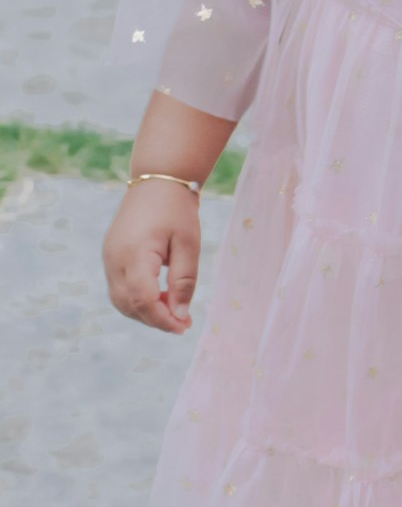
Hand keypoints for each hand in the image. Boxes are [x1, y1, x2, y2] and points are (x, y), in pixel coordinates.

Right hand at [102, 180, 200, 334]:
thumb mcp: (188, 244)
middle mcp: (115, 260)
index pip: (143, 301)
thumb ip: (184, 281)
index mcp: (134, 255)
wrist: (158, 179)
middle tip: (183, 324)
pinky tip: (160, 296)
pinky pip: (120, 288)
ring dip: (145, 312)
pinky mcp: (111, 255)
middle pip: (129, 305)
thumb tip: (181, 316)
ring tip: (174, 311)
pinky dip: (137, 299)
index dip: (162, 319)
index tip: (184, 327)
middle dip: (155, 320)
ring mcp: (109, 257)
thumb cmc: (177, 209)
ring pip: (121, 300)